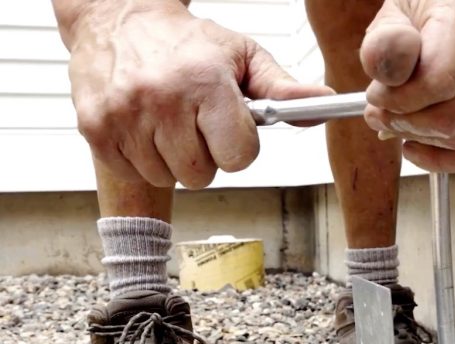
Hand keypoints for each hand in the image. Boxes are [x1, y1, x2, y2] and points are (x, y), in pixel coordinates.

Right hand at [65, 0, 330, 187]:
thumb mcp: (243, 57)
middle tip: (195, 124)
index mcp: (205, 82)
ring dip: (173, 159)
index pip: (239, 157)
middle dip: (205, 156)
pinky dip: (143, 159)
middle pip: (201, 175)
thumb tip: (324, 102)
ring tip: (168, 124)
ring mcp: (124, 117)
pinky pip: (135, 174)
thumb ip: (283, 89)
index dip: (239, 148)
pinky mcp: (96, 130)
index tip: (229, 130)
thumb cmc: (188, 43)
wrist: (120, 18)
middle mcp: (161, 100)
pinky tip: (145, 128)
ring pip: (168, 179)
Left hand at [360, 0, 454, 172]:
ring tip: (399, 122)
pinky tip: (421, 148)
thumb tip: (391, 72)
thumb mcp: (393, 14)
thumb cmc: (426, 9)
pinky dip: (446, 161)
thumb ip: (384, 41)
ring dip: (422, 140)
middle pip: (453, 117)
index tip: (377, 96)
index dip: (399, 101)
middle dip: (406, 124)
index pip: (439, 81)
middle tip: (381, 115)